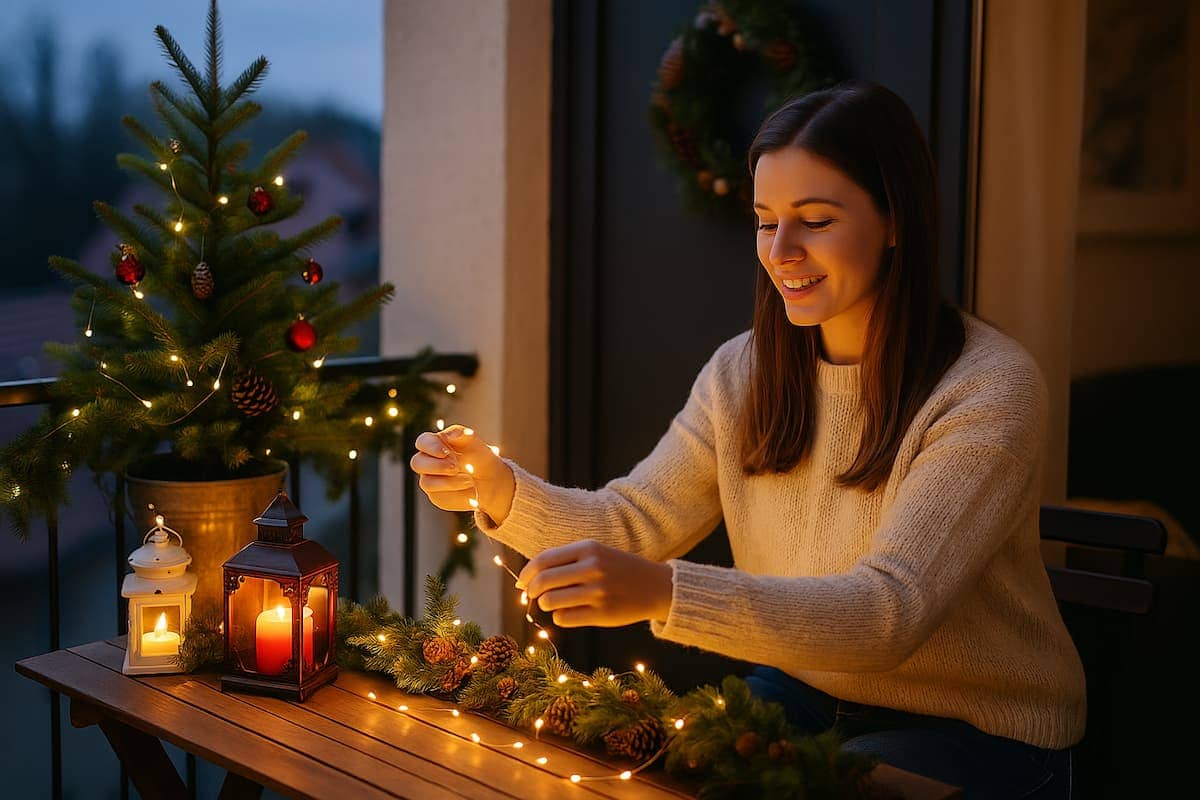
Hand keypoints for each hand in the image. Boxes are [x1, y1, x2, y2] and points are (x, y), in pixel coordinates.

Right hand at [410, 425, 514, 521]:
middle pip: (417, 463)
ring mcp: (430, 480)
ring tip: (470, 481)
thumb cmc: (480, 457)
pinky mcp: (437, 496)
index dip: (431, 447)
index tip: (445, 452)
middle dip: (437, 466)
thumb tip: (451, 434)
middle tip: (456, 467)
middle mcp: (428, 462)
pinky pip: (440, 498)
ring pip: (427, 483)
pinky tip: (470, 492)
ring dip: (449, 482)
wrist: (491, 480)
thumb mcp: (476, 444)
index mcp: (435, 444)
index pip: (422, 442)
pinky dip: (457, 495)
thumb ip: (464, 436)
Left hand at [515, 540, 673, 627]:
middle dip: (531, 591)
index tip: (521, 582)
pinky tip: (568, 613)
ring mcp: (597, 592)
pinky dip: (559, 617)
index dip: (526, 573)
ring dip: (545, 604)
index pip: (543, 560)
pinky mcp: (602, 614)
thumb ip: (565, 560)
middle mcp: (592, 568)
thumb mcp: (596, 553)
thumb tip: (527, 578)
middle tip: (531, 596)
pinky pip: (564, 618)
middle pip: (543, 582)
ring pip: (550, 601)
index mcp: (588, 548)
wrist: (657, 586)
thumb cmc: (619, 569)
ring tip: (553, 603)